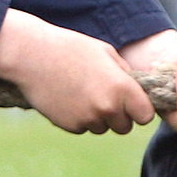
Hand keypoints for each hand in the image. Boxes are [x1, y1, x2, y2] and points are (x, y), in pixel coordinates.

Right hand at [0, 10, 154, 133]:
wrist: (31, 55)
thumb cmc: (70, 48)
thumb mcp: (105, 52)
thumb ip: (125, 74)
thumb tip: (138, 91)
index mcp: (122, 88)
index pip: (145, 116)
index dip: (140, 110)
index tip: (132, 103)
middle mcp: (107, 107)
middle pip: (124, 127)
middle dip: (118, 116)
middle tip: (103, 96)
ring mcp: (87, 119)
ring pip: (102, 128)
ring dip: (97, 117)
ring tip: (81, 92)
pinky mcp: (70, 126)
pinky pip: (82, 128)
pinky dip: (78, 117)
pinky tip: (68, 97)